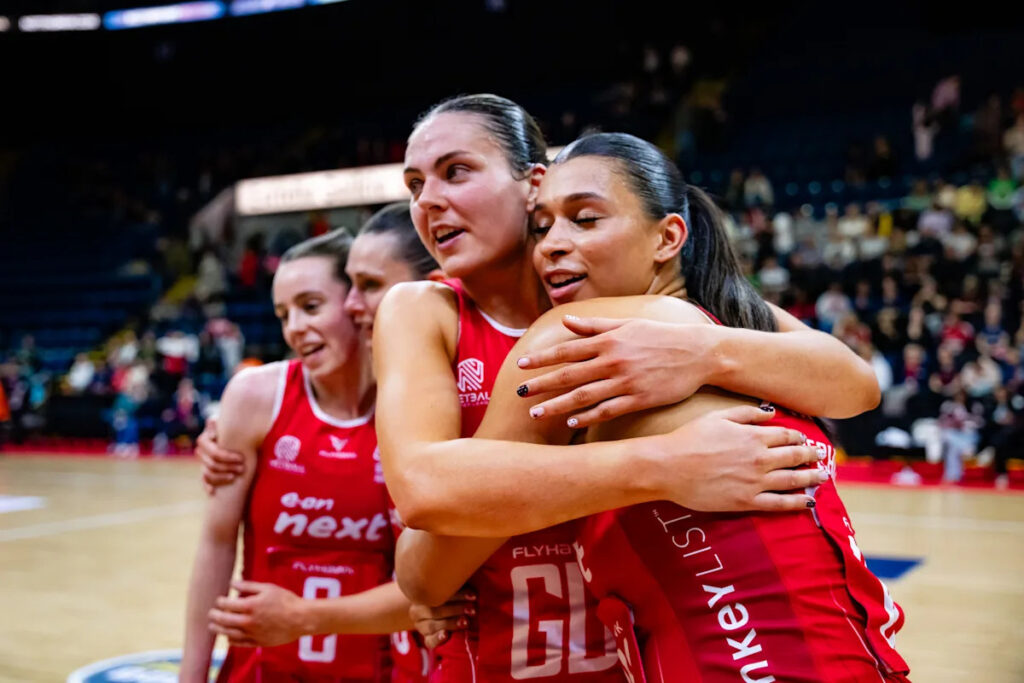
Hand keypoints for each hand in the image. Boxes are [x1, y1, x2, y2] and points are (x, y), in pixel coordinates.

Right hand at [195, 416, 244, 493]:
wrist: (236, 433)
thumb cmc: (235, 427)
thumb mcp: (231, 423)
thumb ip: (222, 422)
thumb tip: (213, 421)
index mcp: (205, 439)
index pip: (214, 452)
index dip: (227, 456)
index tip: (242, 458)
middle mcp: (201, 450)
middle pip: (212, 464)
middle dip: (228, 467)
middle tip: (243, 468)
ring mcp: (203, 461)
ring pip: (208, 473)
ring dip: (221, 477)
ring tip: (235, 477)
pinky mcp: (206, 470)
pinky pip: (204, 480)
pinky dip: (207, 486)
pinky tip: (212, 492)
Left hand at [208, 580, 306, 646]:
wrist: (301, 618)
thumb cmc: (285, 600)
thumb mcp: (268, 588)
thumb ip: (248, 585)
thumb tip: (232, 583)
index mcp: (250, 606)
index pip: (227, 604)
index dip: (220, 601)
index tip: (219, 600)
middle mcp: (248, 621)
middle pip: (224, 620)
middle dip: (215, 616)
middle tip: (210, 614)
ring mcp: (252, 633)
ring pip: (229, 633)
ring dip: (219, 630)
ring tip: (213, 627)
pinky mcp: (258, 642)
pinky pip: (240, 643)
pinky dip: (231, 640)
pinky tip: (228, 638)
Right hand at [409, 588, 475, 648]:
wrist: (440, 613)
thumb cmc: (448, 596)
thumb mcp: (449, 589)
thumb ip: (454, 585)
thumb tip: (468, 577)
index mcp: (421, 595)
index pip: (438, 594)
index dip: (457, 595)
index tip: (474, 596)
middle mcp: (417, 611)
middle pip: (435, 610)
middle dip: (456, 610)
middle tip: (472, 610)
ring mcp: (420, 626)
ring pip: (432, 626)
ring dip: (450, 623)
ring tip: (465, 622)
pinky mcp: (426, 640)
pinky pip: (429, 641)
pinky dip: (437, 639)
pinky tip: (446, 635)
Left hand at [516, 316, 713, 427]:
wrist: (698, 353)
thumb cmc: (661, 336)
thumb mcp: (628, 325)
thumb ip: (596, 326)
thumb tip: (566, 322)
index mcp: (609, 341)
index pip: (567, 350)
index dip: (543, 358)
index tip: (521, 365)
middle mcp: (613, 361)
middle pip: (569, 374)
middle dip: (541, 384)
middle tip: (519, 393)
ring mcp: (626, 381)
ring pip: (584, 396)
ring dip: (558, 406)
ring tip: (536, 413)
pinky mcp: (640, 399)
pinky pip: (608, 410)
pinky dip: (588, 417)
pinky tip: (572, 424)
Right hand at [655, 405, 825, 511]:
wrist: (669, 466)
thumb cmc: (689, 438)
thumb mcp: (717, 416)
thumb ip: (747, 413)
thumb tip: (771, 413)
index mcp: (753, 436)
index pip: (786, 435)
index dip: (799, 437)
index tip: (805, 439)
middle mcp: (760, 458)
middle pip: (794, 456)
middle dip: (810, 456)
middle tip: (819, 457)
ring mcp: (755, 481)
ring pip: (793, 479)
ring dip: (810, 477)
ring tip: (821, 477)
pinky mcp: (747, 501)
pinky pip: (779, 503)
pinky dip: (796, 502)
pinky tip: (807, 501)